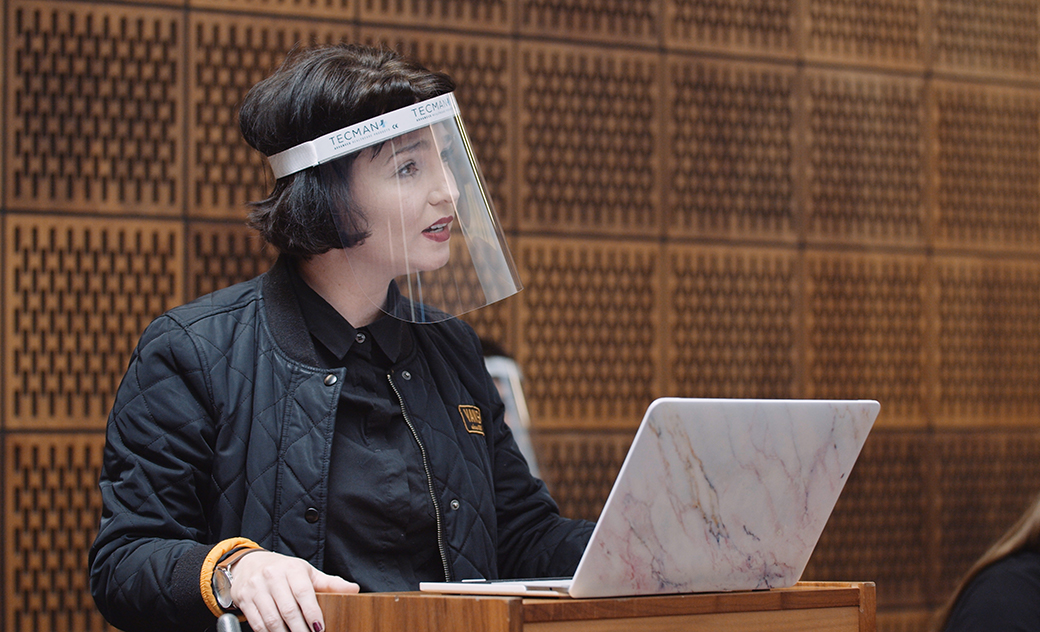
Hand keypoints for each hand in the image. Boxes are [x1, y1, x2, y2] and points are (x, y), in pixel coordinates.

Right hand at [229, 550, 358, 631]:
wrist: (249, 564)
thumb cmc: (283, 570)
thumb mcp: (306, 573)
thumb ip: (329, 583)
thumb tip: (353, 589)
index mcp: (292, 569)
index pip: (304, 593)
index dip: (312, 613)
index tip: (320, 629)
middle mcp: (273, 576)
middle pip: (288, 610)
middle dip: (300, 630)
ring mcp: (256, 588)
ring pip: (271, 619)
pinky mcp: (244, 599)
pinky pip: (257, 623)